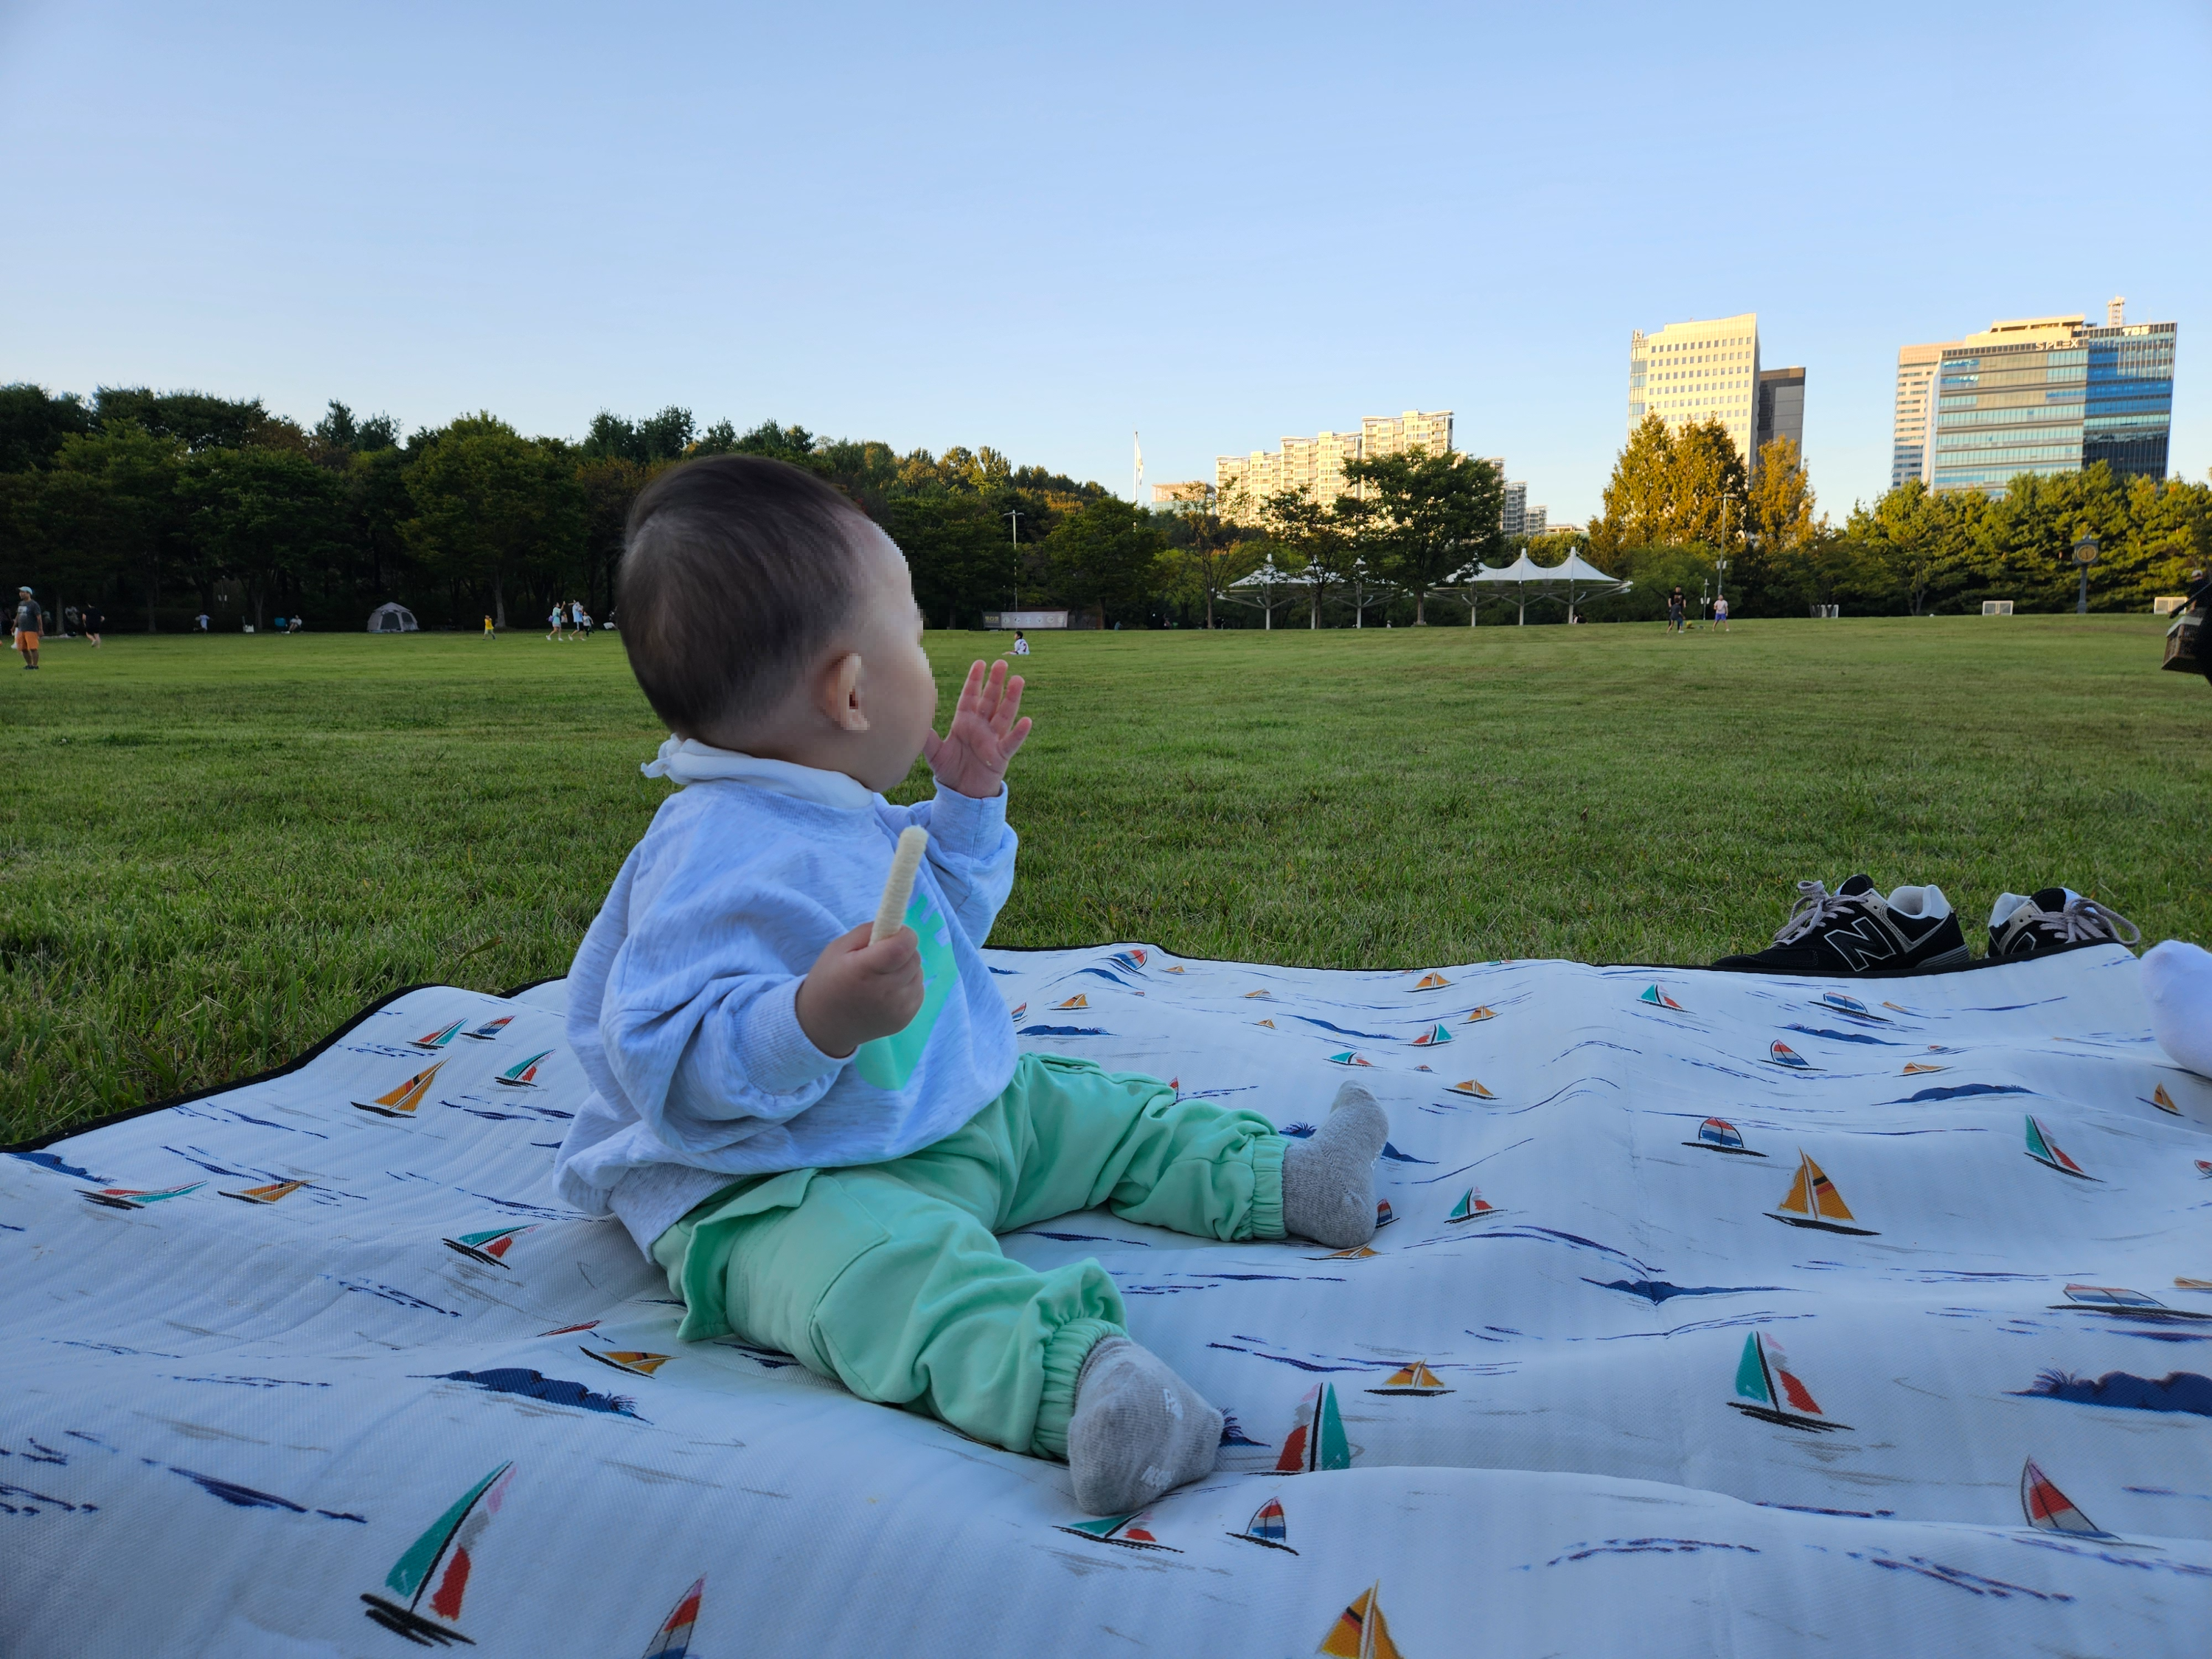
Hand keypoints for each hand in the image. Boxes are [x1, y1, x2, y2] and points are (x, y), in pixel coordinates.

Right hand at [793, 921, 924, 1058]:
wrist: (825, 1026)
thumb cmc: (829, 981)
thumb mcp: (838, 948)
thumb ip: (868, 931)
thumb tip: (896, 926)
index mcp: (864, 971)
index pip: (903, 947)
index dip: (903, 935)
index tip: (892, 934)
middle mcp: (884, 993)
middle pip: (914, 959)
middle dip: (904, 950)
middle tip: (884, 956)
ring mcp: (897, 1009)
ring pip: (918, 974)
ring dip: (906, 969)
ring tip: (884, 976)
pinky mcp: (905, 1020)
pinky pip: (918, 990)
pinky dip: (907, 985)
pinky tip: (887, 991)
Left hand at [922, 658, 1030, 798]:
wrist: (961, 794)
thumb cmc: (949, 771)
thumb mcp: (934, 753)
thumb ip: (926, 737)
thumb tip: (913, 719)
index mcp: (964, 722)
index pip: (971, 696)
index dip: (975, 680)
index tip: (979, 663)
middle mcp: (981, 727)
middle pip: (990, 700)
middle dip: (995, 682)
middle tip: (1002, 663)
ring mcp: (993, 739)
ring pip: (1004, 715)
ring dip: (1011, 698)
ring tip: (1018, 680)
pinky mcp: (1000, 756)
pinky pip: (1011, 742)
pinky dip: (1019, 733)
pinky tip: (1027, 721)